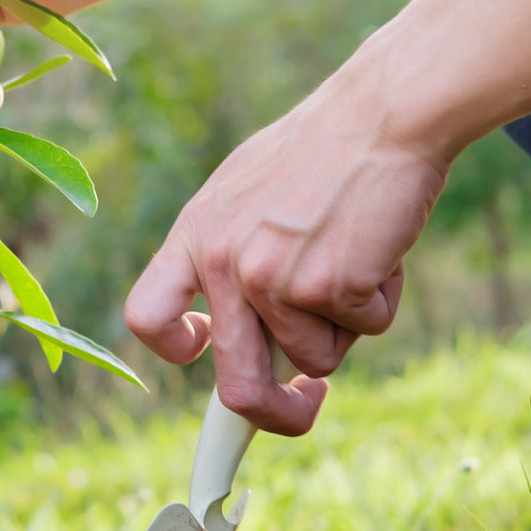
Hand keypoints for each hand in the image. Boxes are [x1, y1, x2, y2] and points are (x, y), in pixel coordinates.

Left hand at [122, 69, 446, 435]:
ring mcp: (274, 278)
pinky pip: (366, 330)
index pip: (147, 317)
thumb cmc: (324, 150)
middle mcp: (224, 263)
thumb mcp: (246, 192)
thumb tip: (238, 330)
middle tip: (306, 406)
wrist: (383, 114)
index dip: (175, 349)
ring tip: (357, 253)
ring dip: (347, 323)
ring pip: (318, 356)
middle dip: (275, 415)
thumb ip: (232, 253)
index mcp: (195, 235)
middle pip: (236, 385)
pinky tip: (381, 247)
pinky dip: (382, 301)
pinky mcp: (331, 287)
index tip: (205, 354)